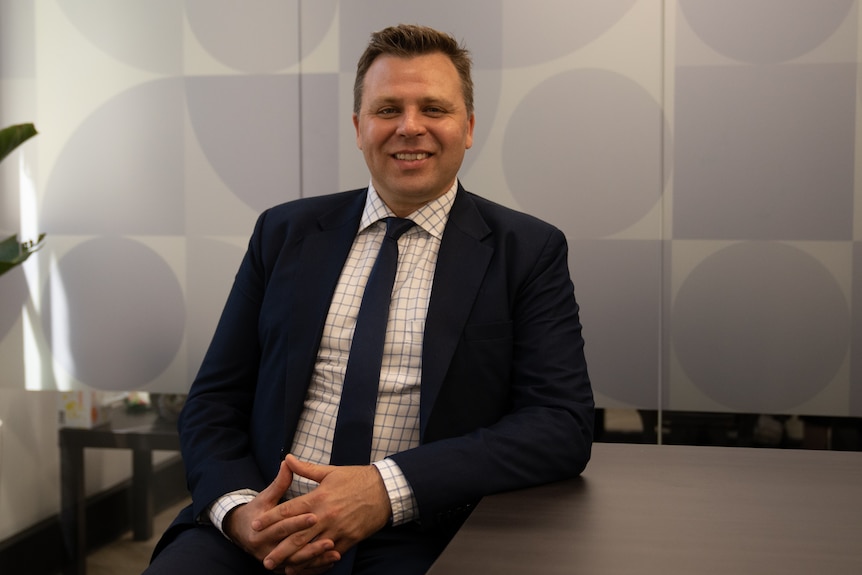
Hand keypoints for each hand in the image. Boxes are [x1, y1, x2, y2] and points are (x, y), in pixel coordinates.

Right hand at [222, 458, 337, 570]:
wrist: (241, 532)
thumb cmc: (258, 510)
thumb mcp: (266, 497)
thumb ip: (279, 483)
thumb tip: (288, 461)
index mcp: (259, 529)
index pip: (281, 525)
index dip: (298, 521)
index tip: (315, 515)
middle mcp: (264, 548)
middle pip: (290, 546)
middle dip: (310, 544)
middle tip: (330, 539)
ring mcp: (272, 560)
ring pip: (296, 562)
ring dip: (315, 558)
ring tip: (334, 551)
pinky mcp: (281, 567)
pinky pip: (299, 570)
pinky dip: (315, 567)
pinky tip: (330, 561)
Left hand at [255, 455, 391, 573]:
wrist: (386, 489)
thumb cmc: (357, 478)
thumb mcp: (330, 472)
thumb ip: (306, 468)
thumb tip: (287, 459)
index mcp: (319, 497)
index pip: (289, 510)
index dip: (271, 519)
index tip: (256, 526)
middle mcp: (326, 515)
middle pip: (297, 535)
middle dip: (279, 548)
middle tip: (264, 558)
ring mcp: (338, 529)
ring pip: (312, 548)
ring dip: (295, 559)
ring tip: (281, 566)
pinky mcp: (350, 539)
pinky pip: (330, 554)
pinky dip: (317, 561)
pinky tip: (307, 566)